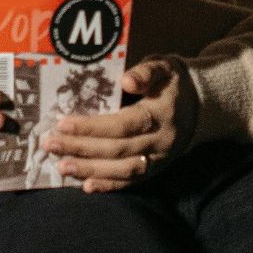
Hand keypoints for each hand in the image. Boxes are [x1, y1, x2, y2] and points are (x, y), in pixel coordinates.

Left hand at [44, 57, 198, 192]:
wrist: (203, 106)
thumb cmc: (174, 82)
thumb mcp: (164, 67)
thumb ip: (146, 71)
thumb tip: (126, 80)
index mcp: (161, 113)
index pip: (123, 124)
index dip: (92, 127)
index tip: (63, 124)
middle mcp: (161, 141)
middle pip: (118, 150)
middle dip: (82, 149)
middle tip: (50, 144)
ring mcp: (160, 159)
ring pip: (123, 171)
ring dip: (90, 170)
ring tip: (61, 166)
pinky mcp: (157, 170)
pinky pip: (132, 182)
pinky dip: (108, 186)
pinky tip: (86, 186)